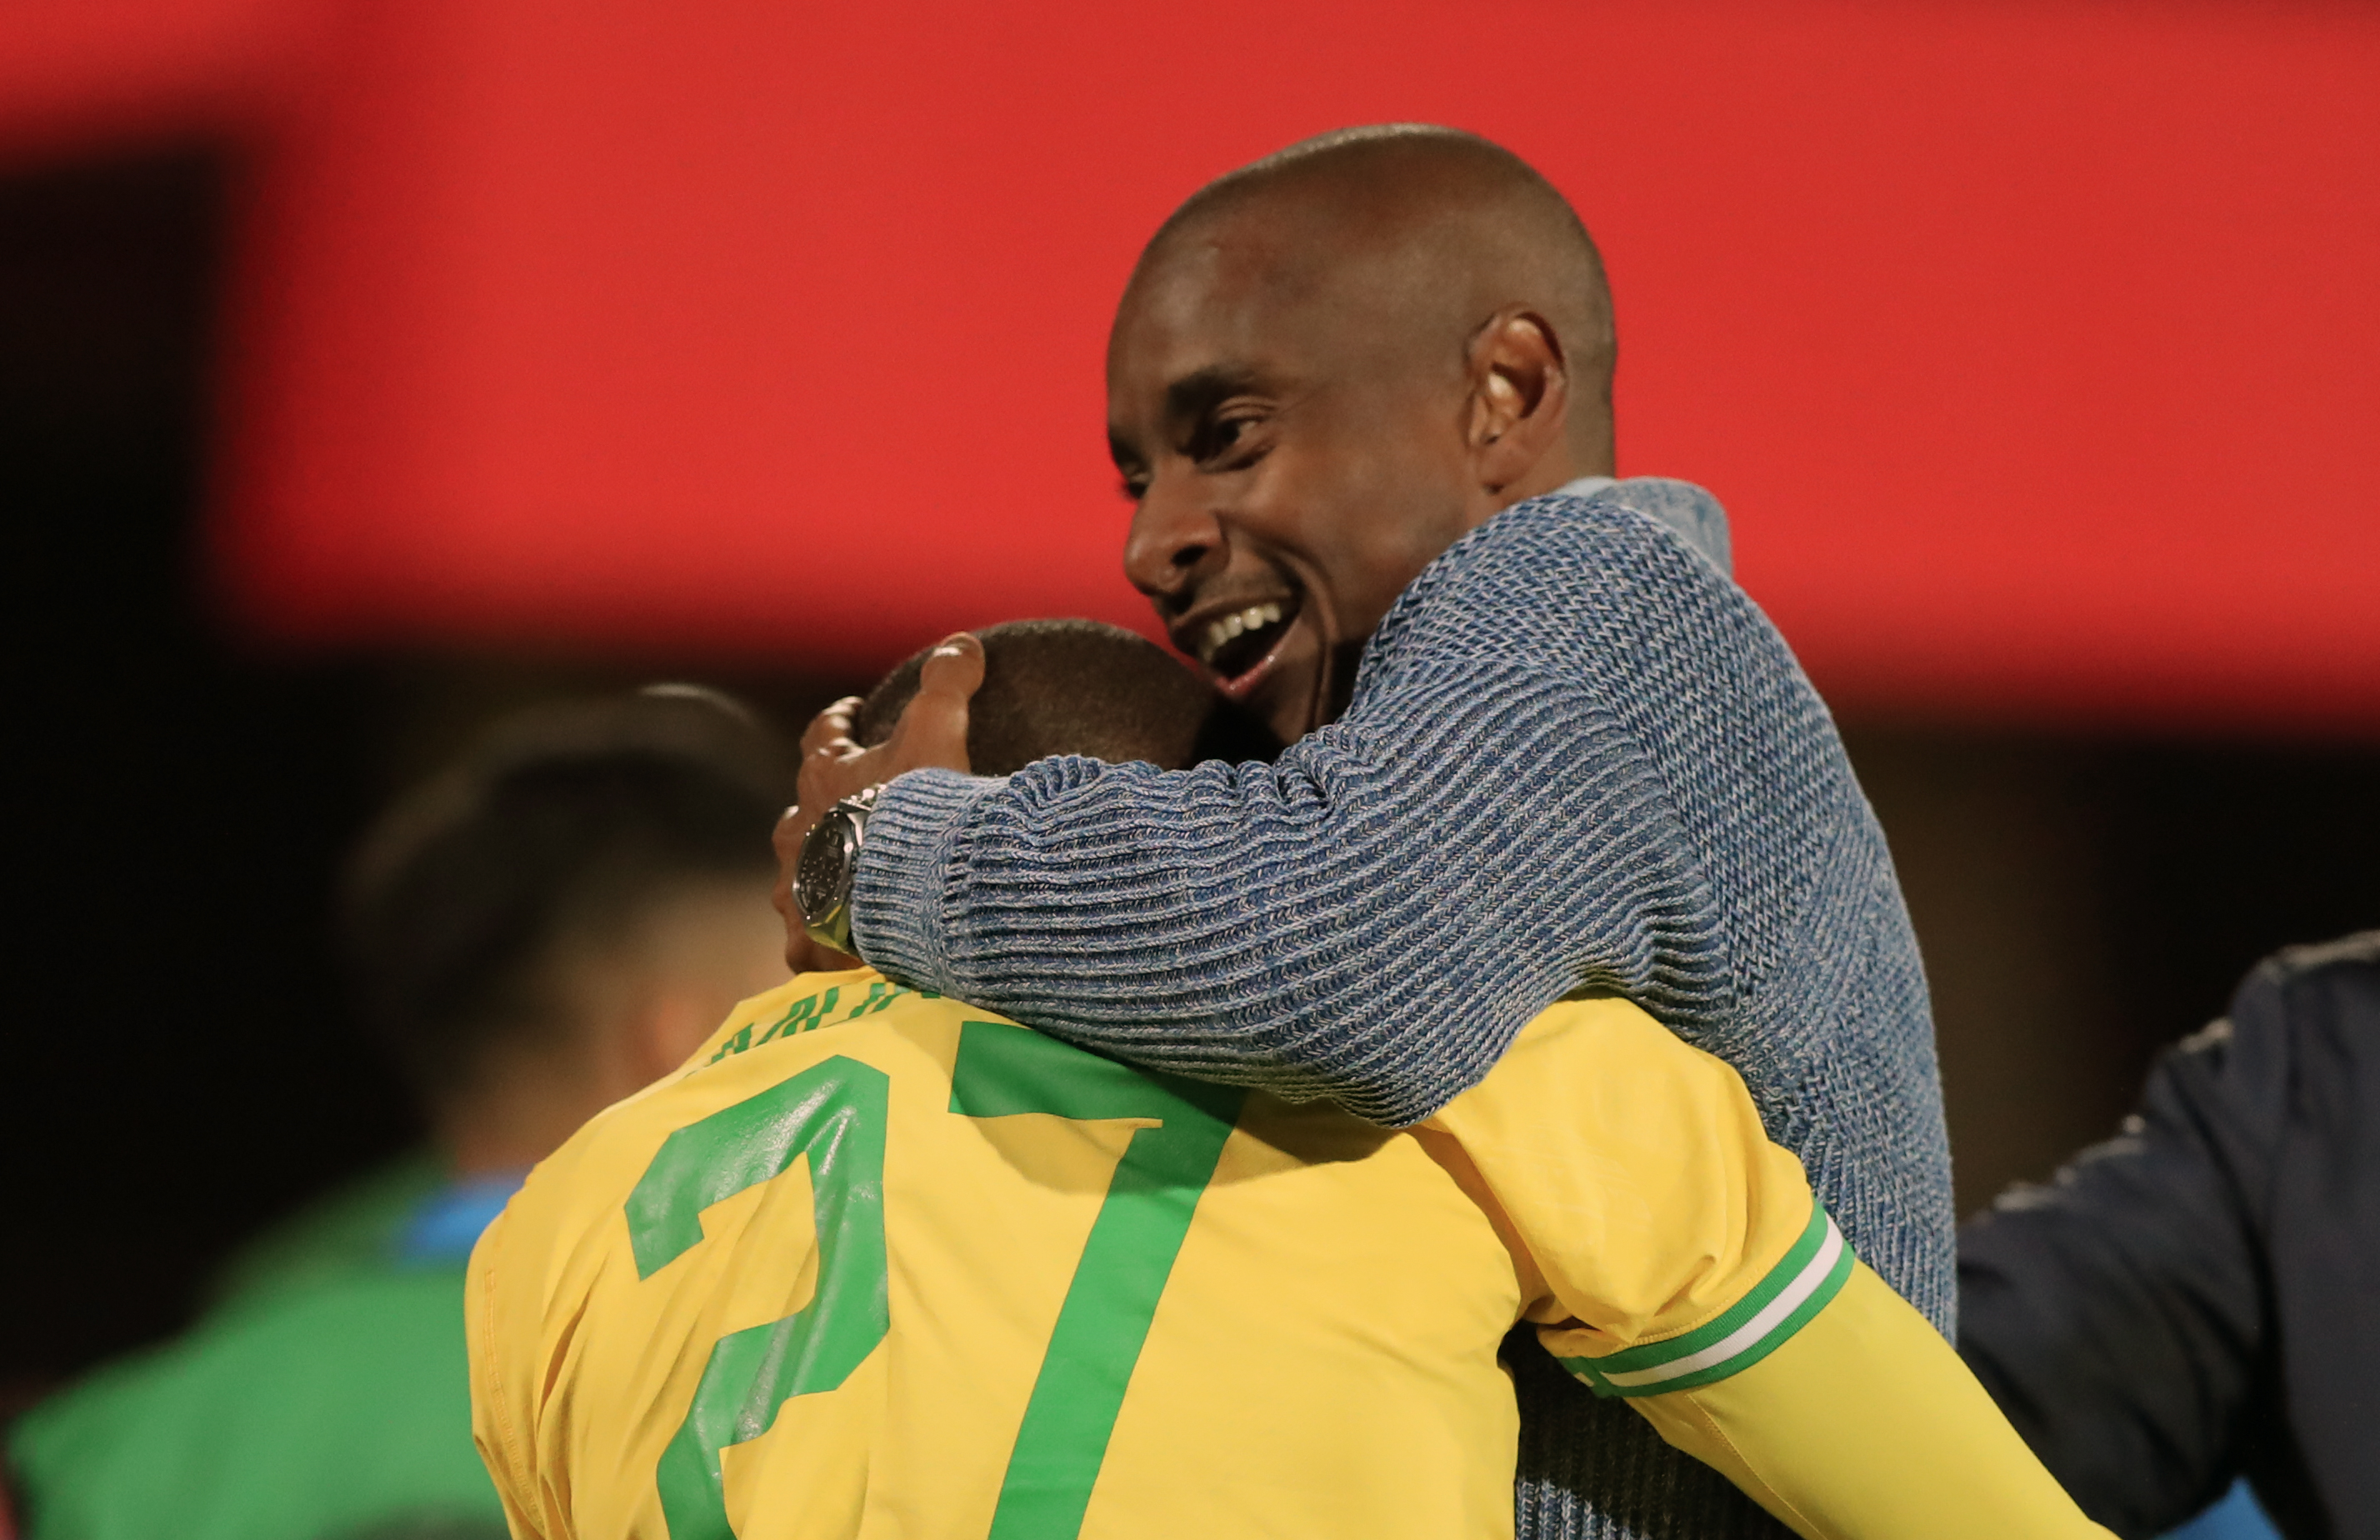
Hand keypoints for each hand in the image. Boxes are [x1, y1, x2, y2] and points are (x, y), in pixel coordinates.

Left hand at [771, 633, 984, 968]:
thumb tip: (963, 643)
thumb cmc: (912, 812)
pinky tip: (831, 948)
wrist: (902, 896)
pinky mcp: (810, 936)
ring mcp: (799, 887)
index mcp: (823, 777)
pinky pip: (804, 940)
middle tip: (846, 806)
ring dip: (813, 874)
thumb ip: (949, 684)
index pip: (822, 736)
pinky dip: (817, 940)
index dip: (838, 720)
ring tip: (840, 880)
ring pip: (794, 876)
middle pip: (798, 810)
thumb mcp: (936, 732)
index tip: (849, 711)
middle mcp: (797, 830)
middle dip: (818, 807)